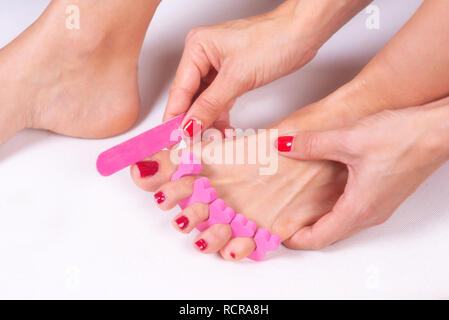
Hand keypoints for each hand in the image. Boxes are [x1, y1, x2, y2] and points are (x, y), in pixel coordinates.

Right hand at [164, 0, 371, 132]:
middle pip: (189, 97)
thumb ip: (210, 105)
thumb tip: (189, 126)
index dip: (175, 118)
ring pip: (204, 102)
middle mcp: (203, 56)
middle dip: (192, 122)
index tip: (172, 140)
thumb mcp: (237, 78)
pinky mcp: (231, 75)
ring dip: (208, 122)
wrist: (302, 34)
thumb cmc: (274, 40)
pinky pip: (219, 100)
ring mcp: (217, 66)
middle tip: (191, 146)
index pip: (179, 90)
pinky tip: (223, 131)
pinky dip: (220, 116)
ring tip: (212, 142)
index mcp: (197, 48)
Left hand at [277, 103, 448, 249]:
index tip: (277, 234)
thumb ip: (312, 144)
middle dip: (304, 232)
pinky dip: (333, 209)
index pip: (319, 238)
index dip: (295, 239)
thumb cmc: (404, 139)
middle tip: (283, 222)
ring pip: (342, 223)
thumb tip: (285, 144)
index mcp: (358, 209)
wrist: (438, 131)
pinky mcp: (383, 194)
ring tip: (297, 209)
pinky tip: (324, 192)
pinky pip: (352, 211)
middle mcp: (370, 213)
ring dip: (319, 221)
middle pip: (330, 234)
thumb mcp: (348, 139)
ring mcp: (379, 206)